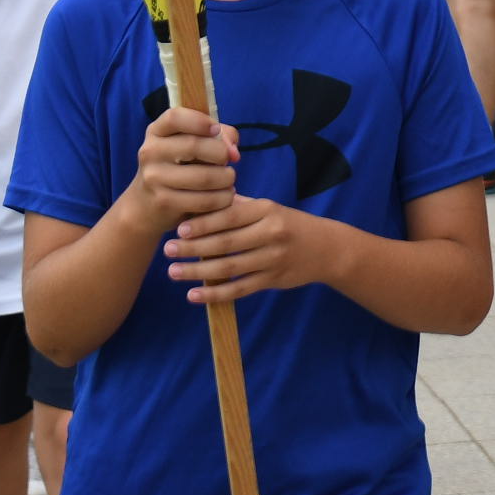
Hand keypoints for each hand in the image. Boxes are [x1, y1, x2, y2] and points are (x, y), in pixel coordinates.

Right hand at [121, 106, 242, 238]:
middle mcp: (151, 152)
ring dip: (226, 179)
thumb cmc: (178, 166)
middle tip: (228, 161)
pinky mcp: (165, 202)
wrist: (146, 204)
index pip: (174, 117)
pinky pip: (204, 200)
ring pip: (204, 177)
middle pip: (194, 146)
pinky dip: (222, 199)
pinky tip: (224, 196)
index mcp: (157, 131)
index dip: (199, 121)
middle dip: (221, 154)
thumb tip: (234, 152)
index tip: (216, 129)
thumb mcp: (190, 144)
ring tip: (228, 180)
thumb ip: (218, 137)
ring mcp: (154, 178)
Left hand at [163, 192, 329, 304]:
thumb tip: (202, 198)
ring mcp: (272, 259)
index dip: (203, 223)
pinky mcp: (273, 280)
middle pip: (226, 242)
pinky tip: (194, 296)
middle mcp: (270, 233)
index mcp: (266, 210)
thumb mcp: (269, 208)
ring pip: (230, 267)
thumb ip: (238, 206)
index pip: (229, 216)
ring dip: (198, 271)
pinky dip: (215, 294)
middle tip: (167, 250)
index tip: (179, 229)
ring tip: (174, 272)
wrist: (327, 249)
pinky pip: (239, 289)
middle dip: (193, 247)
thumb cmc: (290, 224)